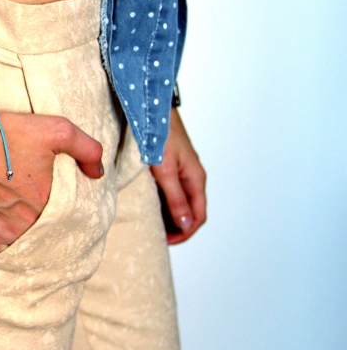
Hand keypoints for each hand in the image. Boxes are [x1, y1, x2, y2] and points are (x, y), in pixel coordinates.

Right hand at [0, 112, 103, 252]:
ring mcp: (8, 234)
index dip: (69, 207)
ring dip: (33, 234)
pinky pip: (7, 250)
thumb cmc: (5, 135)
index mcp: (52, 202)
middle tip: (42, 207)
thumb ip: (87, 149)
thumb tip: (97, 173)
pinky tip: (12, 230)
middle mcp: (33, 224)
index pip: (72, 214)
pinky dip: (12, 243)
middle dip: (50, 221)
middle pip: (50, 229)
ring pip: (31, 242)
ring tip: (28, 220)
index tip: (62, 198)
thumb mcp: (56, 129)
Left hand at [150, 108, 206, 243]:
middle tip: (157, 235)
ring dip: (170, 215)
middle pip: (190, 211)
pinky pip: (173, 191)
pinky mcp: (173, 166)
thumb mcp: (165, 170)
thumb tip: (184, 224)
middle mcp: (192, 177)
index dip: (184, 232)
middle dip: (177, 227)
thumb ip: (175, 197)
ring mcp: (183, 171)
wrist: (153, 109)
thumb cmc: (160, 136)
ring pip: (182, 202)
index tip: (166, 240)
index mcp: (196, 179)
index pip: (198, 216)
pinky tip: (150, 204)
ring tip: (152, 223)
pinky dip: (165, 202)